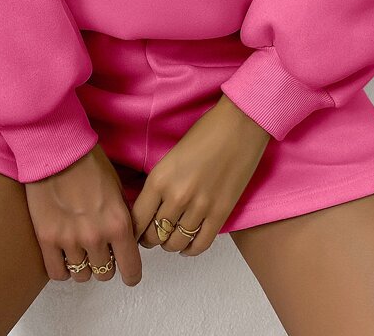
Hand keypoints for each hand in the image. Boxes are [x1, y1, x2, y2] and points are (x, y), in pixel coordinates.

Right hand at [24, 142, 142, 286]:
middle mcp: (96, 236)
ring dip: (83, 265)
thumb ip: (122, 216)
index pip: (131, 269)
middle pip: (104, 274)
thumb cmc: (88, 161)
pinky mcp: (47, 238)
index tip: (128, 272)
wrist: (56, 148)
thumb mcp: (117, 187)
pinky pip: (58, 273)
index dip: (131, 273)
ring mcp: (69, 240)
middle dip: (105, 264)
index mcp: (118, 223)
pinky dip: (63, 268)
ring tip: (80, 249)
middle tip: (100, 249)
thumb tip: (126, 237)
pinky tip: (64, 255)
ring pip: (82, 275)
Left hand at [130, 94, 271, 255]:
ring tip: (170, 238)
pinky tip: (187, 244)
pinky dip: (191, 249)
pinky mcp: (221, 213)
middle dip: (150, 239)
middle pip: (154, 235)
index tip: (135, 231)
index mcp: (159, 179)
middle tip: (151, 236)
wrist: (240, 125)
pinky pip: (200, 244)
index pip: (137, 219)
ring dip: (170, 244)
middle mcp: (176, 196)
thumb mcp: (171, 157)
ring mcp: (200, 207)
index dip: (133, 230)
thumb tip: (149, 208)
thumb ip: (160, 183)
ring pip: (175, 243)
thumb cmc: (206, 132)